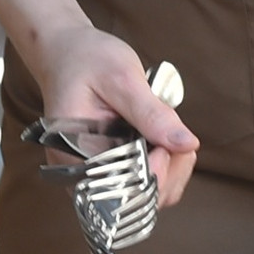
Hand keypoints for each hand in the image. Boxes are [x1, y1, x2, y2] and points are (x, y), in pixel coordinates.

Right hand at [23, 22, 199, 206]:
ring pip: (149, 196)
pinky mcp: (112, 170)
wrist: (67, 54)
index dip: (156, 174)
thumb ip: (152, 113)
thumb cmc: (86, 60)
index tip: (167, 143)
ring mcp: (97, 175)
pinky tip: (165, 138)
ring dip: (172, 167)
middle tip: (171, 127)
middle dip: (170, 168)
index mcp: (75, 156)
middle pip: (140, 200)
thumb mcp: (121, 77)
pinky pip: (146, 183)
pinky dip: (166, 165)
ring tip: (168, 129)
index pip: (123, 191)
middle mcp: (82, 175)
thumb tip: (187, 144)